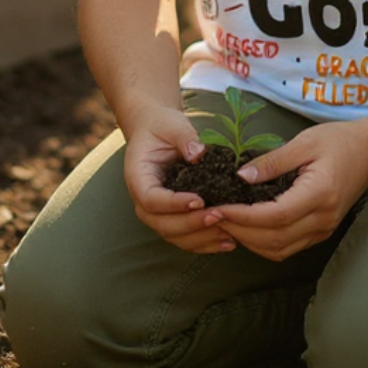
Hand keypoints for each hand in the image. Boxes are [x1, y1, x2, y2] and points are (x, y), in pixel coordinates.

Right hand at [121, 104, 237, 254]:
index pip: (151, 199)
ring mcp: (157, 214)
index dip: (174, 204)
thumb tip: (199, 153)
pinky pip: (185, 239)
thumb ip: (185, 138)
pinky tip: (228, 242)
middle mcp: (143, 202)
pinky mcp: (172, 219)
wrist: (155, 132)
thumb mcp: (172, 124)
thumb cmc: (162, 127)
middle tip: (220, 215)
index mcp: (138, 178)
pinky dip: (205, 243)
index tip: (199, 199)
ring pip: (175, 236)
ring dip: (202, 238)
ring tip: (229, 233)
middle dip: (192, 224)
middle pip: (163, 224)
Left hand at [213, 121, 367, 262]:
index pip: (276, 216)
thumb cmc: (338, 141)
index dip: (244, 217)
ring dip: (249, 241)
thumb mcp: (305, 142)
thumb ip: (273, 161)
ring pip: (279, 250)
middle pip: (275, 240)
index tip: (219, 208)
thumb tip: (240, 176)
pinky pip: (287, 247)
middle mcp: (322, 219)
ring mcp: (323, 229)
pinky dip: (263, 242)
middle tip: (213, 216)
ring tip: (225, 223)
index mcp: (320, 194)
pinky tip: (246, 227)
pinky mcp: (320, 232)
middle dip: (240, 232)